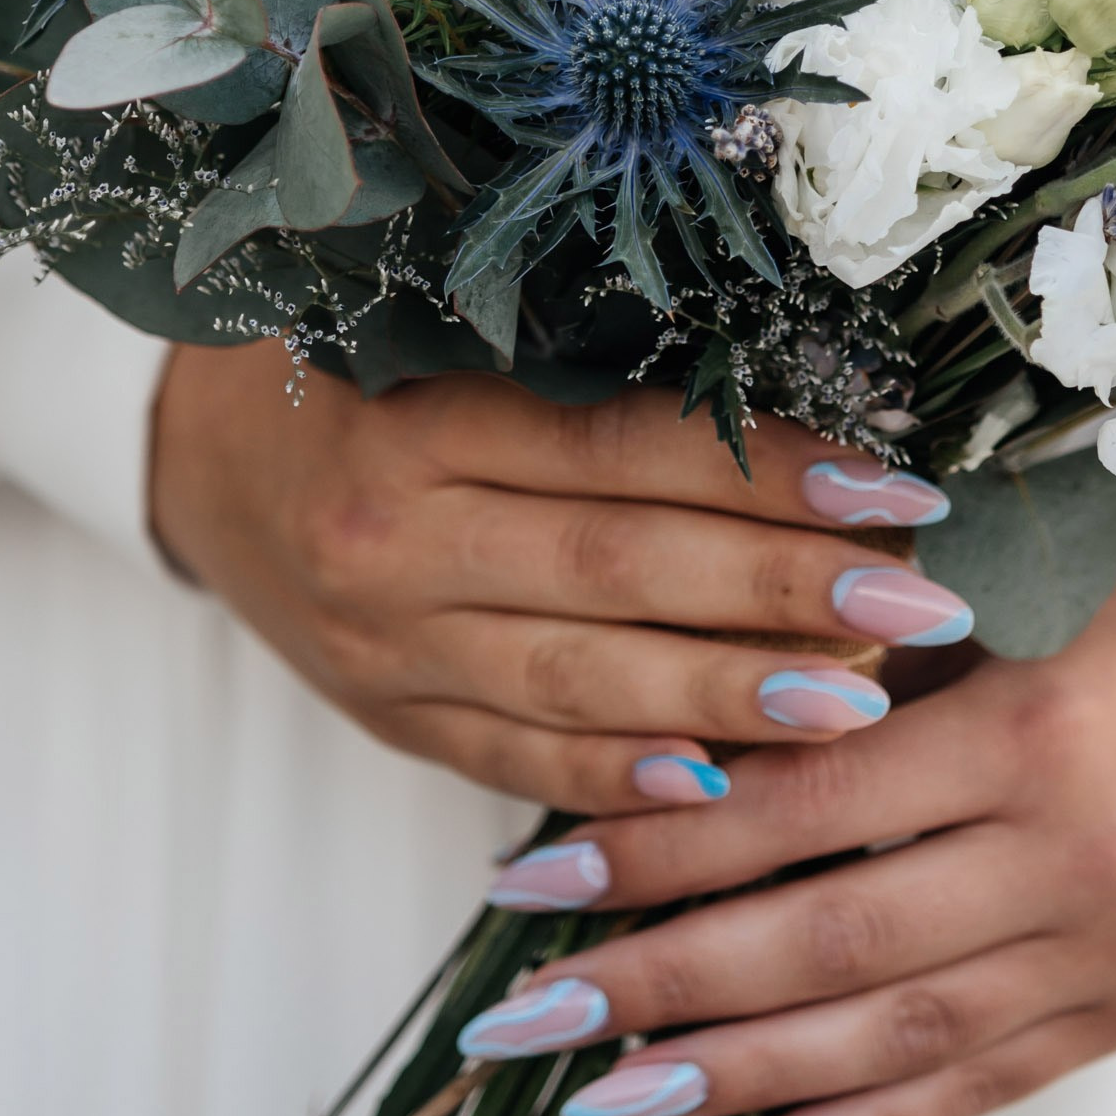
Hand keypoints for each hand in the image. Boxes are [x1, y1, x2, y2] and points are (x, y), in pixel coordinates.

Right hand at [149, 341, 973, 813]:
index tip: (898, 485)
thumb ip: (590, 364)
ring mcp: (385, 645)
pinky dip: (624, 778)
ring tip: (862, 702)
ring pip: (579, 682)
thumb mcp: (445, 327)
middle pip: (619, 571)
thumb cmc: (360, 363)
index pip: (625, 448)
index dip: (768, 469)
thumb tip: (799, 397)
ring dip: (730, 700)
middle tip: (921, 604)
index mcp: (420, 416)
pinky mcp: (388, 720)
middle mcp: (395, 538)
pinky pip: (518, 760)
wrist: (194, 453)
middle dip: (784, 594)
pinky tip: (726, 788)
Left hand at [457, 522, 1115, 1115]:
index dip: (657, 852)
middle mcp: (1072, 858)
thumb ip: (861, 670)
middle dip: (658, 988)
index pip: (801, 812)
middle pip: (827, 946)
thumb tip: (673, 746)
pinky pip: (981, 1085)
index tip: (529, 879)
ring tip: (601, 1100)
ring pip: (891, 1038)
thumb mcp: (1002, 585)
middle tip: (521, 1019)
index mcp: (1029, 731)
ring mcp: (1113, 950)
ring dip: (733, 1079)